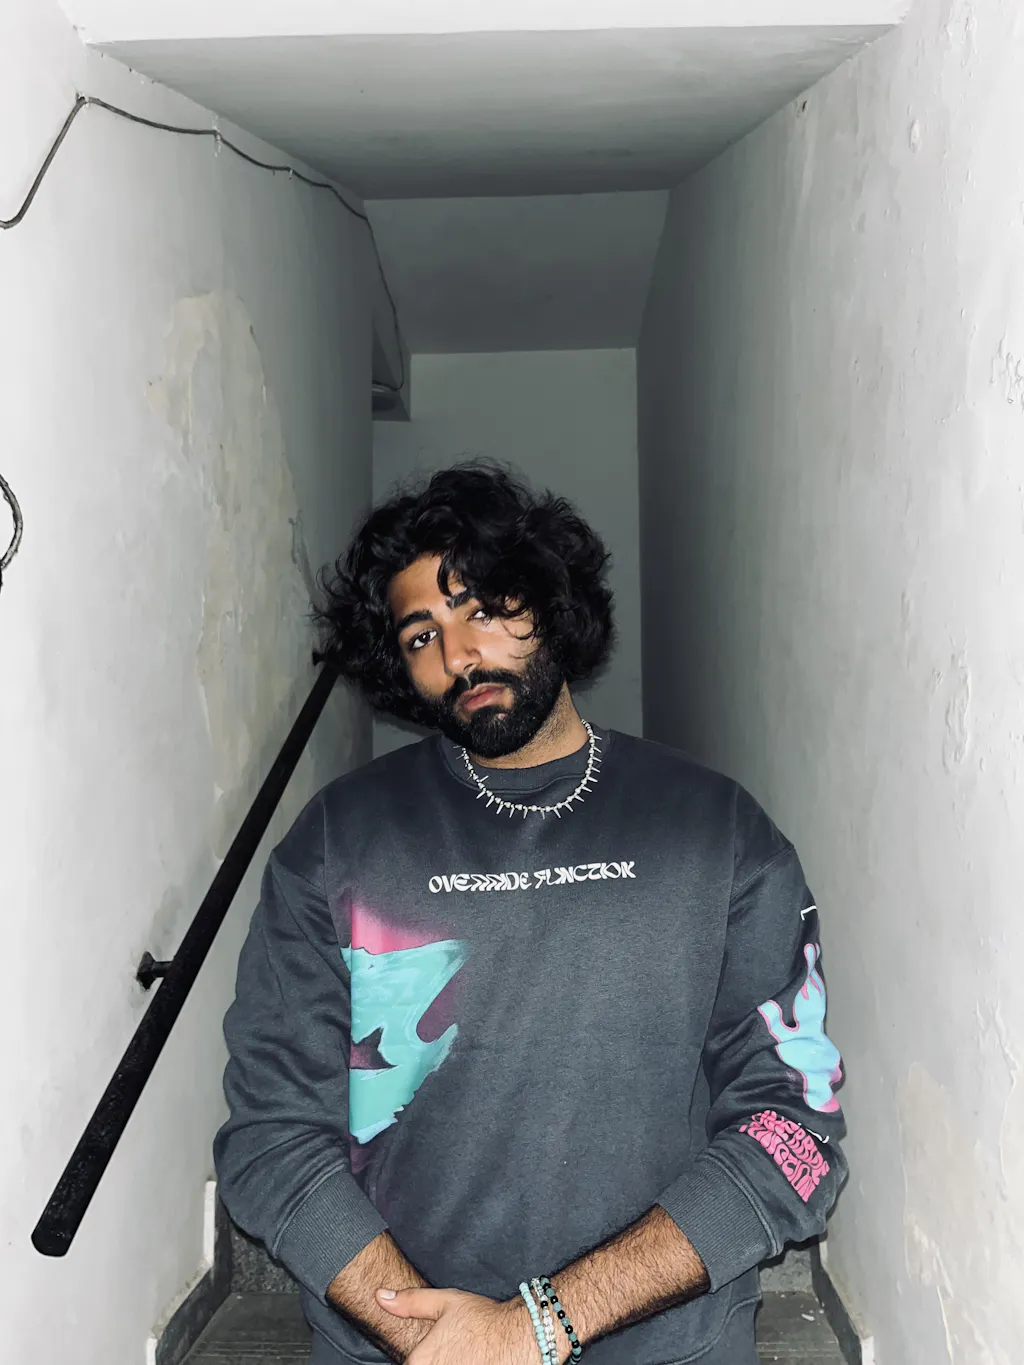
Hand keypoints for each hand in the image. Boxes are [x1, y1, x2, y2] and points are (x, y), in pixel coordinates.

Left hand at [376, 1286, 546, 1364]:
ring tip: (464, 1354)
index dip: (422, 1354)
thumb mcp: (446, 1302)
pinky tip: (472, 1361)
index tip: (438, 1347)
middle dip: (436, 1359)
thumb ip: (410, 1302)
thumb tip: (380, 1296)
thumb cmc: (483, 1319)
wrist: (519, 1337)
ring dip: (448, 1362)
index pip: (408, 1364)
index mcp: (419, 1361)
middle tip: (454, 1350)